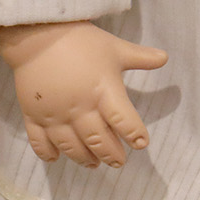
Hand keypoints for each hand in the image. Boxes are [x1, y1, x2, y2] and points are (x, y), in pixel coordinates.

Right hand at [0, 21, 167, 167]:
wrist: (40, 36)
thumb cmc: (82, 42)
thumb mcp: (116, 48)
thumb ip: (141, 58)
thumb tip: (166, 58)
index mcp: (103, 91)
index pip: (123, 120)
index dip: (134, 134)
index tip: (142, 144)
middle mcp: (80, 108)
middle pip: (98, 140)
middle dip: (111, 154)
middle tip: (119, 162)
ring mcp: (55, 115)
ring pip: (71, 146)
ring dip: (84, 158)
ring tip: (93, 164)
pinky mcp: (33, 116)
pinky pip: (40, 143)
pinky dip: (48, 154)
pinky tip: (56, 158)